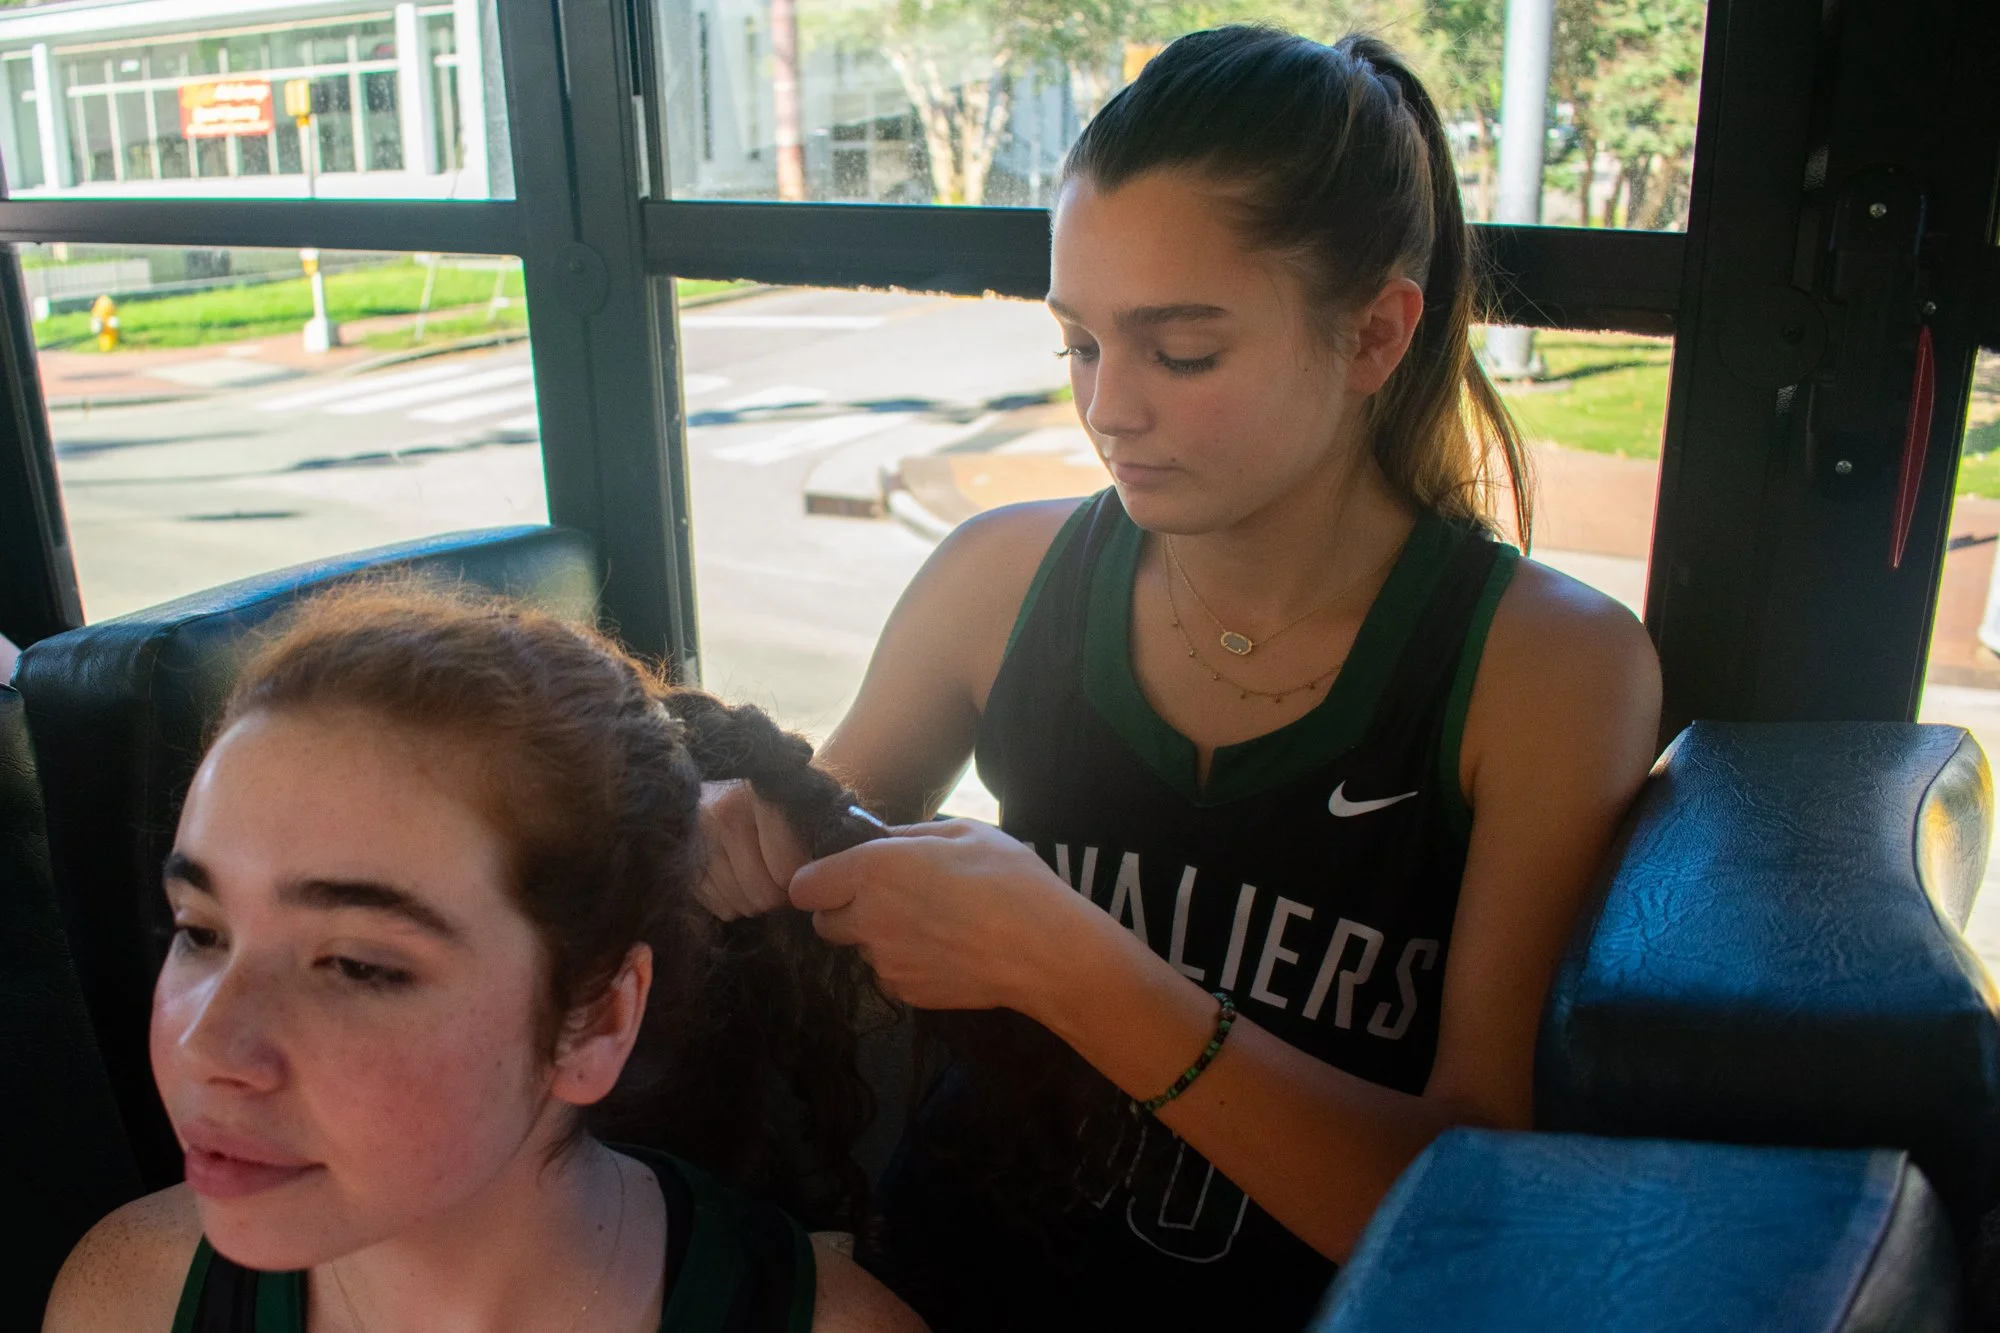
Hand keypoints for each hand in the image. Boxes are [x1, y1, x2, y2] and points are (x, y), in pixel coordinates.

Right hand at [695, 779, 809, 920]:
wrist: (704, 780)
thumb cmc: (766, 794)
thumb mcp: (794, 798)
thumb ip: (812, 828)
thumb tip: (825, 873)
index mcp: (760, 799)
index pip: (788, 871)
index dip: (801, 880)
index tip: (805, 873)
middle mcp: (723, 818)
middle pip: (764, 894)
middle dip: (779, 896)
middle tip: (782, 881)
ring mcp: (698, 842)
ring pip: (742, 905)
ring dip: (756, 900)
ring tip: (759, 877)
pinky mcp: (683, 864)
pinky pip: (721, 908)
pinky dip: (734, 902)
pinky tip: (736, 879)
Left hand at [788, 819, 1100, 1012]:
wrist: (1045, 951)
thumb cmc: (1008, 878)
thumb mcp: (962, 833)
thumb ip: (908, 834)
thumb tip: (878, 838)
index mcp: (873, 870)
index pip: (804, 886)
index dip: (819, 880)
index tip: (842, 876)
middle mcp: (867, 920)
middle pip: (823, 923)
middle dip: (844, 910)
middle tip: (890, 899)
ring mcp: (885, 963)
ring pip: (861, 949)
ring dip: (880, 938)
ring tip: (933, 926)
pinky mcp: (907, 993)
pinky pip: (890, 975)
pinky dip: (906, 965)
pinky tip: (946, 952)